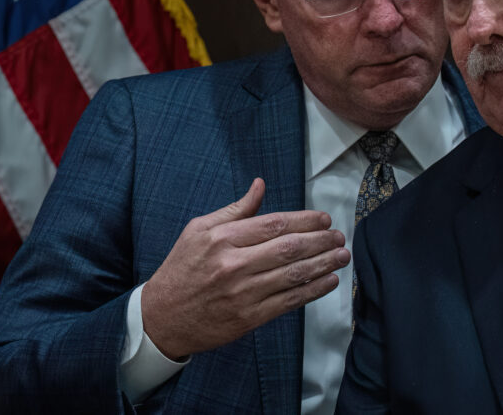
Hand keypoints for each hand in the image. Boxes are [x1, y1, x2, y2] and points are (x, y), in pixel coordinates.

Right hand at [141, 178, 349, 358]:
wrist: (161, 317)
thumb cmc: (181, 269)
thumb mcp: (198, 230)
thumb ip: (234, 210)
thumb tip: (260, 185)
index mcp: (222, 238)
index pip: (274, 224)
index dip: (305, 220)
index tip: (323, 219)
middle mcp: (234, 264)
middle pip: (289, 248)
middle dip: (321, 240)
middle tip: (339, 236)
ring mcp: (243, 293)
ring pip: (293, 274)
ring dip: (324, 263)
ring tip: (342, 255)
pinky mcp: (249, 317)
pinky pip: (289, 301)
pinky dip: (313, 290)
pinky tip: (329, 281)